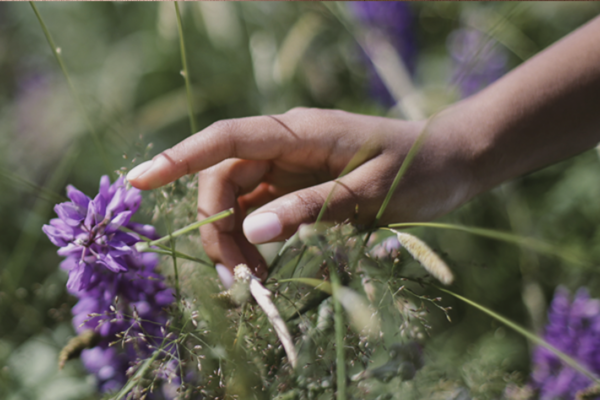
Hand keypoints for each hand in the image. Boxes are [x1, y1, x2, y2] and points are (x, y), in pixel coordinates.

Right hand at [127, 108, 476, 281]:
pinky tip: (266, 270)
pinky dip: (256, 243)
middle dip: (217, 227)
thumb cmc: (421, 169)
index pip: (226, 139)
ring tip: (254, 282)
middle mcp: (287, 147)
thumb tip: (252, 231)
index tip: (137, 181)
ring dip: (235, 241)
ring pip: (240, 202)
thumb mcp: (370, 193)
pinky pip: (262, 214)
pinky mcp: (301, 189)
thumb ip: (312, 208)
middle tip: (238, 279)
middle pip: (225, 180)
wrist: (453, 162)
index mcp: (299, 132)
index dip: (179, 158)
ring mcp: (292, 169)